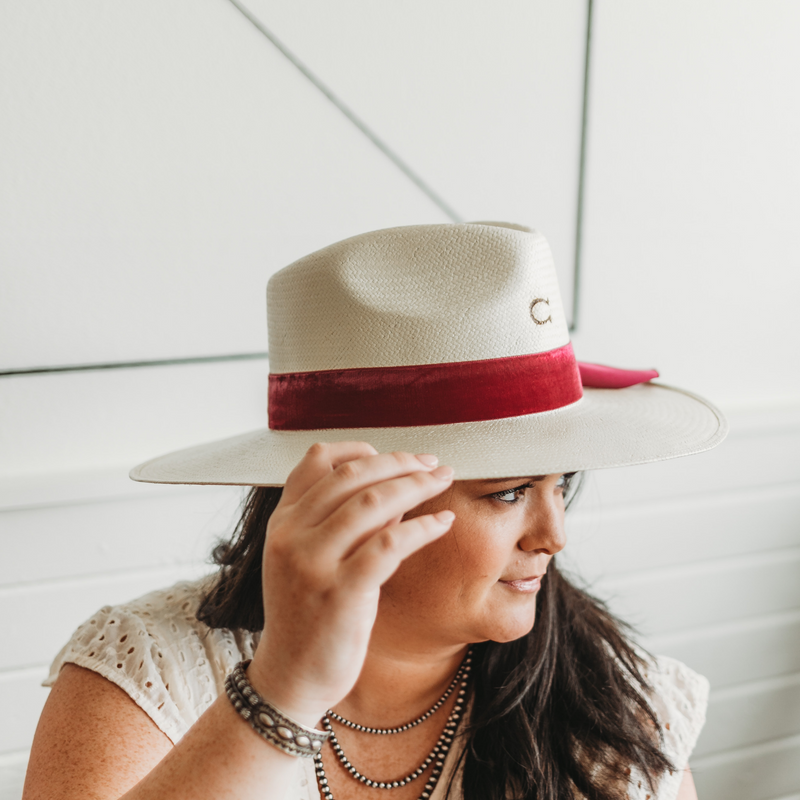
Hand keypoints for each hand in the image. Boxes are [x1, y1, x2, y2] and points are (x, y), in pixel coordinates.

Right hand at [247, 442, 454, 726]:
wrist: (291, 677)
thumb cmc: (309, 614)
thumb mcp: (314, 559)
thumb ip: (348, 520)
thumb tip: (398, 487)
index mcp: (282, 522)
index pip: (316, 461)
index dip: (359, 449)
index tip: (395, 457)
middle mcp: (291, 535)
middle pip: (352, 475)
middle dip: (399, 462)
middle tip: (432, 463)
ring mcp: (312, 563)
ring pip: (372, 502)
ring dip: (416, 485)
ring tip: (442, 480)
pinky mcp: (340, 592)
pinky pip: (389, 544)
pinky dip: (422, 527)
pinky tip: (443, 521)